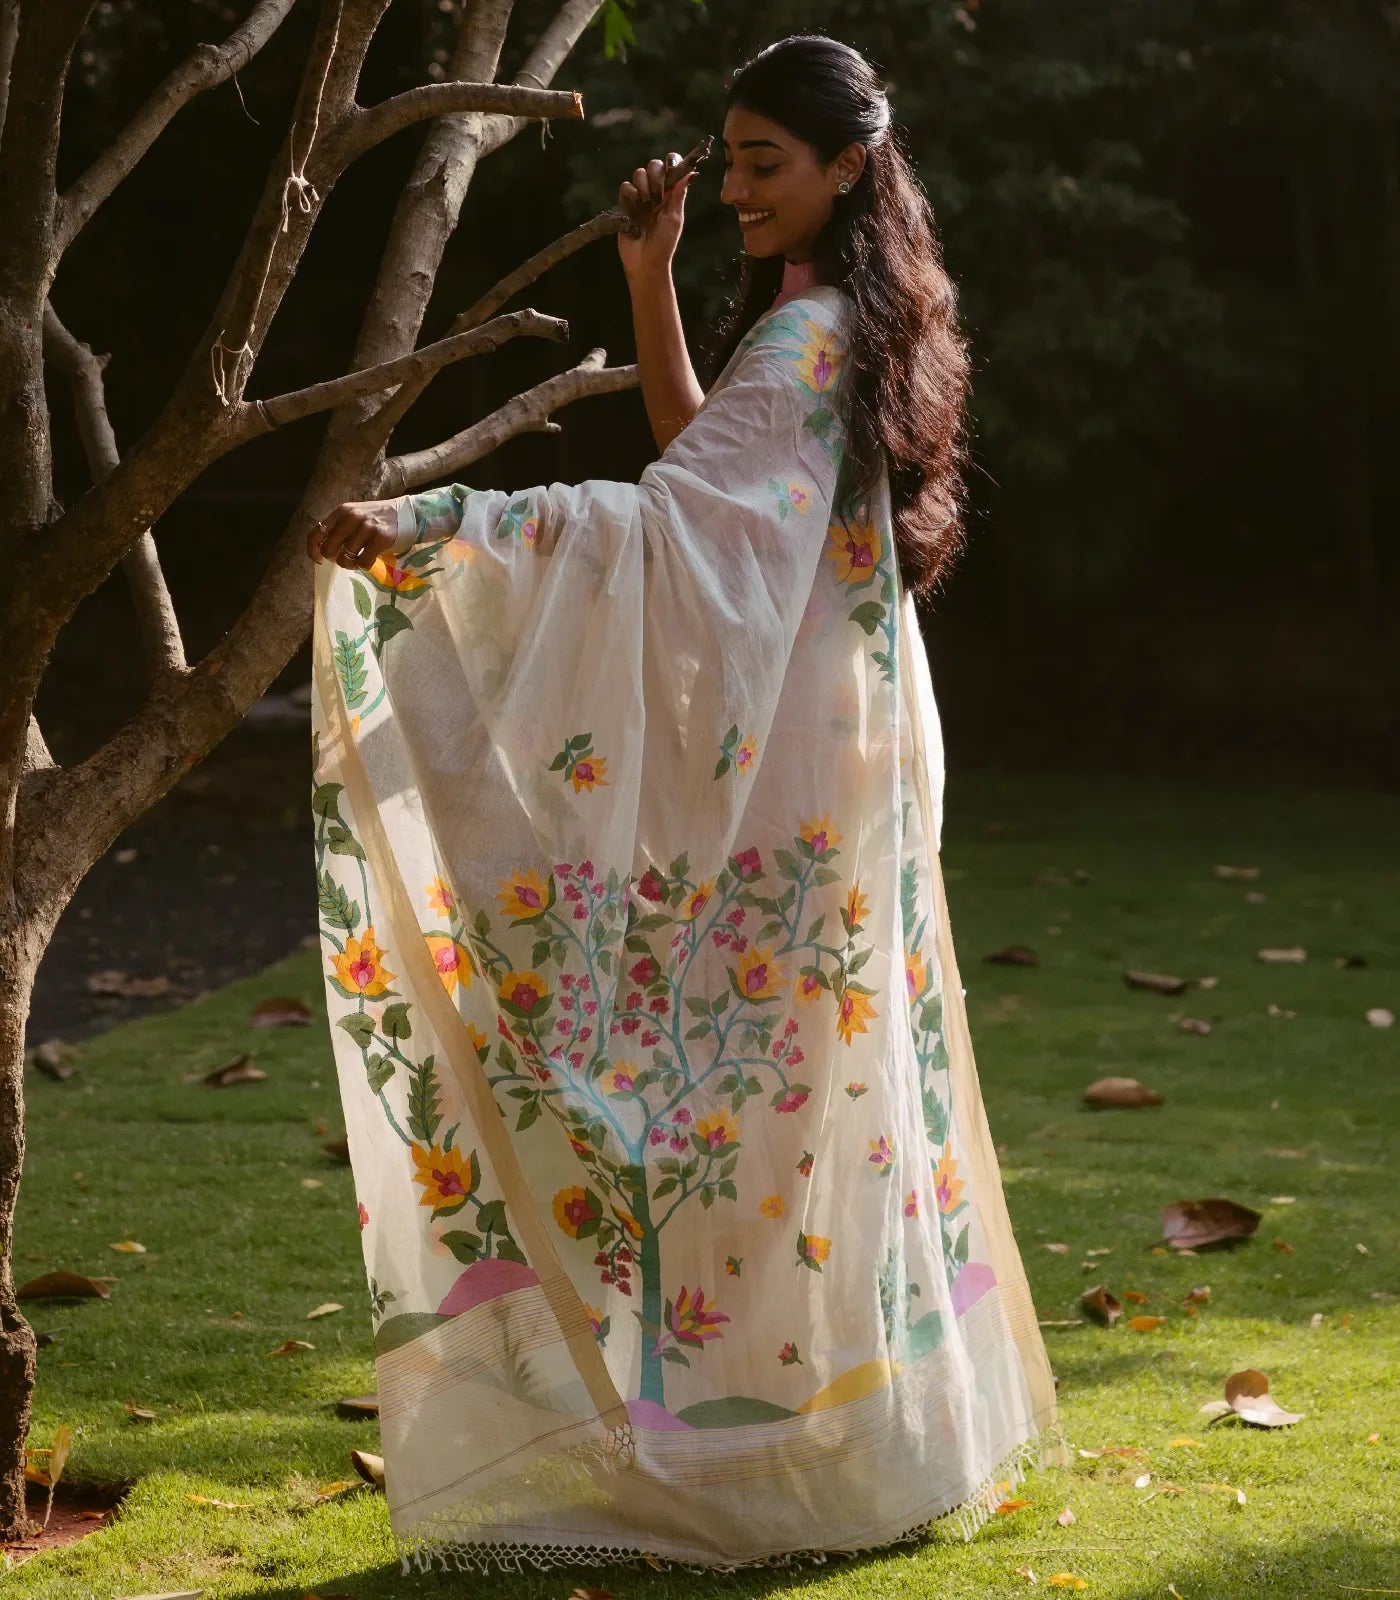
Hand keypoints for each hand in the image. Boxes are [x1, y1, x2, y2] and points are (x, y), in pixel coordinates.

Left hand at [307, 499, 400, 568]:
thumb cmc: (376, 518)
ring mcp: (366, 528)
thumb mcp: (354, 516)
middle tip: (345, 558)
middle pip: (329, 549)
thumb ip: (339, 528)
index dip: (313, 551)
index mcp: (342, 511)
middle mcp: (352, 517)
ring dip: (350, 564)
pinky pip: (363, 562)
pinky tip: (368, 559)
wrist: (406, 514)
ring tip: (358, 559)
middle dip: (334, 559)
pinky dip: (363, 565)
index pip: (316, 534)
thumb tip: (322, 550)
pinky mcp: (380, 539)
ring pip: (345, 558)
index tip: (319, 560)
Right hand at [617, 151, 695, 282]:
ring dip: (643, 187)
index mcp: (670, 194)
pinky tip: (635, 209)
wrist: (646, 262)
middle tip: (658, 196)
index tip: (671, 166)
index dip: (671, 161)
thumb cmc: (664, 244)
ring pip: (638, 173)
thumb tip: (691, 172)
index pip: (671, 168)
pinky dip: (630, 194)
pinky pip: (625, 187)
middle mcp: (655, 192)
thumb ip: (679, 194)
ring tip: (646, 206)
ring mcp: (639, 197)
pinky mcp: (625, 204)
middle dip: (656, 176)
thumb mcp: (675, 218)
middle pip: (653, 165)